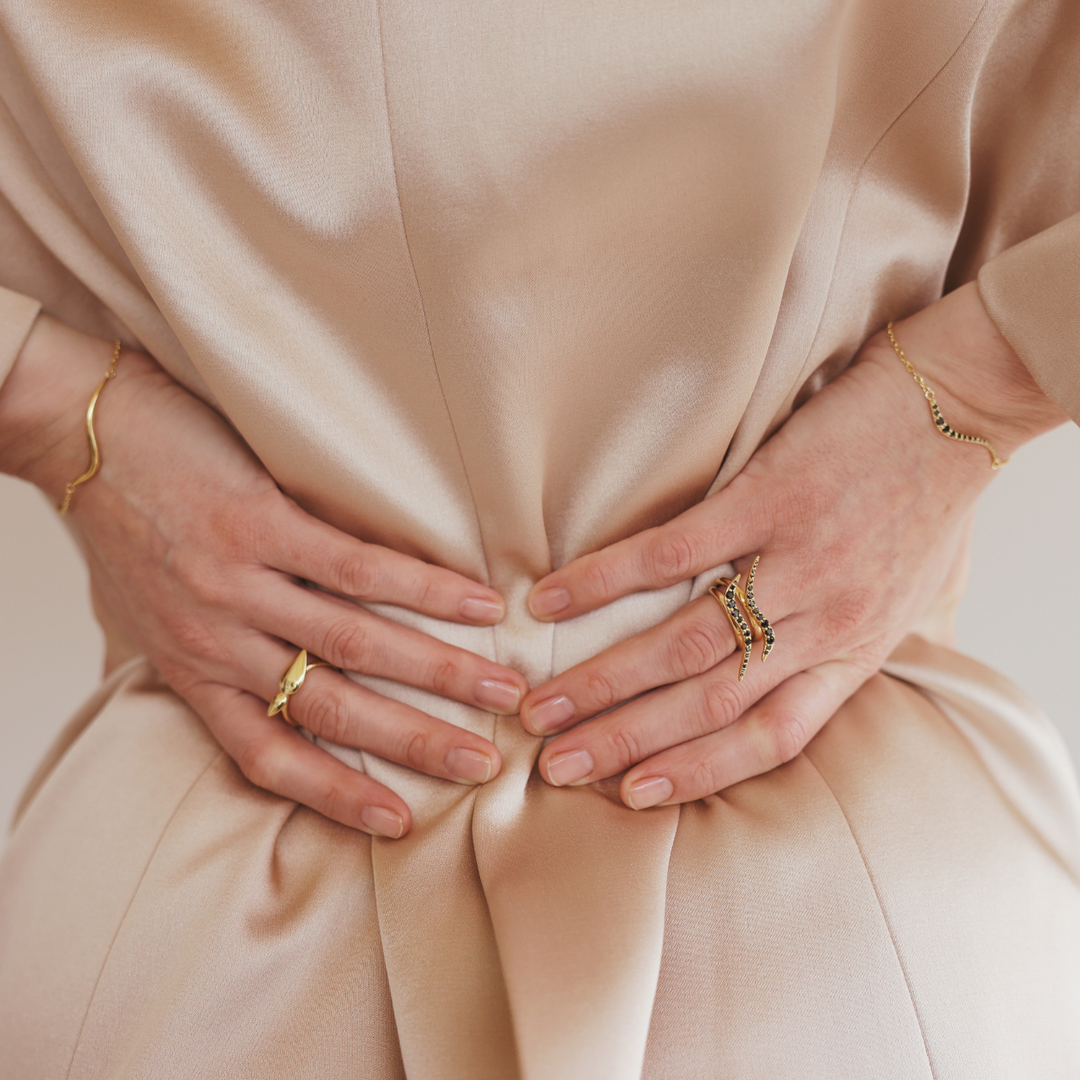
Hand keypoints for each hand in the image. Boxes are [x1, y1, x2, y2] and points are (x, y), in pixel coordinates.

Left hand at [0, 316, 528, 837]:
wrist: (77, 432)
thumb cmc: (115, 524)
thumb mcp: (130, 616)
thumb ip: (168, 662)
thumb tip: (195, 695)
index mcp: (192, 671)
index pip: (267, 756)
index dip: (336, 794)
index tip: (400, 822)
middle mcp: (218, 642)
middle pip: (332, 709)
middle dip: (417, 743)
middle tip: (486, 761)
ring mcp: (240, 584)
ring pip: (355, 645)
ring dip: (439, 672)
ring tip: (504, 687)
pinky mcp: (259, 524)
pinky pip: (356, 568)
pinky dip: (423, 590)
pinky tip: (475, 602)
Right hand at [518, 283, 1066, 809]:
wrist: (963, 404)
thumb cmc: (932, 501)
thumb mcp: (916, 597)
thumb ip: (865, 644)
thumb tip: (826, 677)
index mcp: (856, 653)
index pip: (772, 738)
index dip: (697, 771)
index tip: (632, 794)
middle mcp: (825, 625)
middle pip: (711, 704)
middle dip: (626, 742)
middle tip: (556, 765)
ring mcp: (794, 564)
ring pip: (685, 645)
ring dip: (606, 682)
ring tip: (543, 705)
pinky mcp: (767, 500)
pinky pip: (672, 554)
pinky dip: (607, 582)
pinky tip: (555, 601)